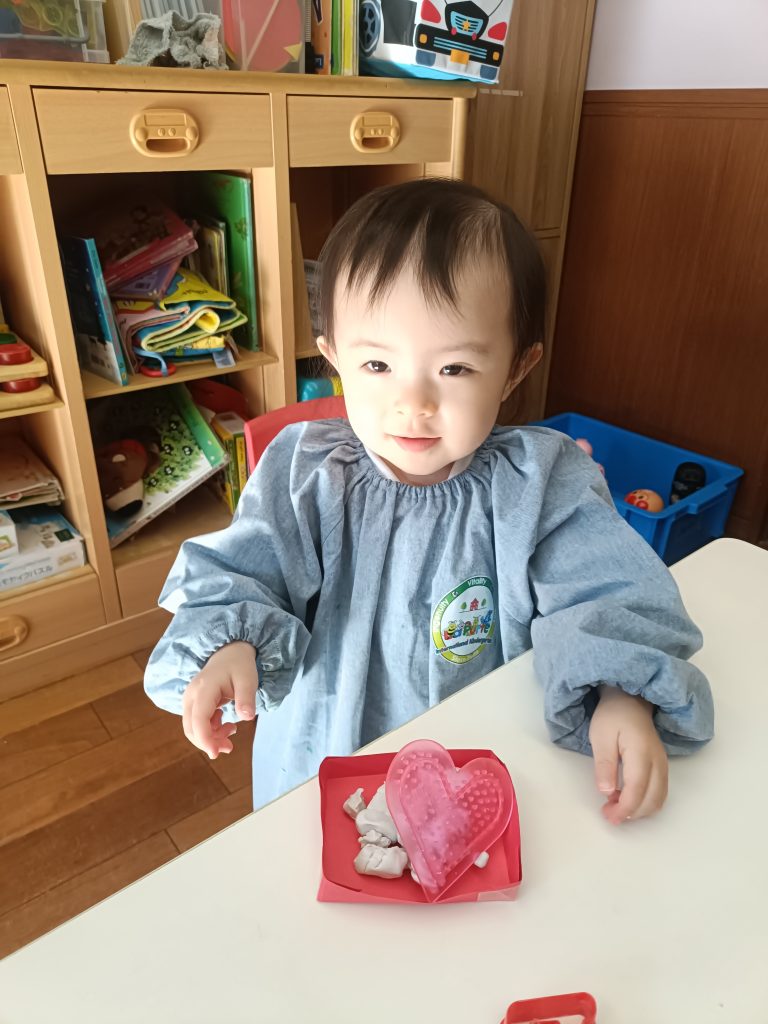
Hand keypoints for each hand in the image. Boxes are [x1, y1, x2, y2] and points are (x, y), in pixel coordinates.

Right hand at [181, 641, 257, 758]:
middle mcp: (191, 695)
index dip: (205, 739)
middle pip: (191, 728)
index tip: (216, 753)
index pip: (198, 719)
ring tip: (232, 731)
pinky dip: (211, 731)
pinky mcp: (194, 704)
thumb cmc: (239, 665)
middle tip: (230, 746)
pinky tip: (226, 725)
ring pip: (193, 728)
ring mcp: (190, 700)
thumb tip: (247, 717)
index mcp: (204, 688)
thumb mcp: (248, 678)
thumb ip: (246, 697)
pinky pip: (197, 724)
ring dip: (210, 738)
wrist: (230, 653)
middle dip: (209, 742)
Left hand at [589, 685, 667, 824]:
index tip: (609, 816)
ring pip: (658, 799)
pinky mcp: (662, 767)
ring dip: (639, 810)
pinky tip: (628, 799)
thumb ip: (604, 764)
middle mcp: (658, 761)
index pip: (637, 789)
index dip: (624, 808)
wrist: (630, 701)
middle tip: (609, 814)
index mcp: (641, 753)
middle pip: (652, 799)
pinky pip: (659, 792)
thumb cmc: (612, 717)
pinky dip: (646, 802)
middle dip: (631, 814)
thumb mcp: (600, 737)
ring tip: (616, 807)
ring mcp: (663, 765)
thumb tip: (606, 792)